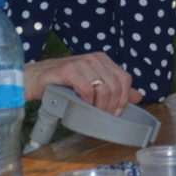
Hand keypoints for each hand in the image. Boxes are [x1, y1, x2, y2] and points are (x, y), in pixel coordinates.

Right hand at [23, 52, 142, 114]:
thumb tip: (138, 97)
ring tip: (92, 113)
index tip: (116, 112)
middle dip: (111, 106)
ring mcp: (81, 62)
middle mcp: (94, 58)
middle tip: (102, 117)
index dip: (123, 98)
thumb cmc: (65, 84)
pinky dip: (87, 102)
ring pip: (103, 89)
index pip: (124, 78)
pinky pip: (87, 89)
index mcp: (103, 60)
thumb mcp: (93, 85)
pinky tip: (81, 105)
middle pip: (114, 86)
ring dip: (100, 106)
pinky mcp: (68, 69)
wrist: (36, 80)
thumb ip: (115, 90)